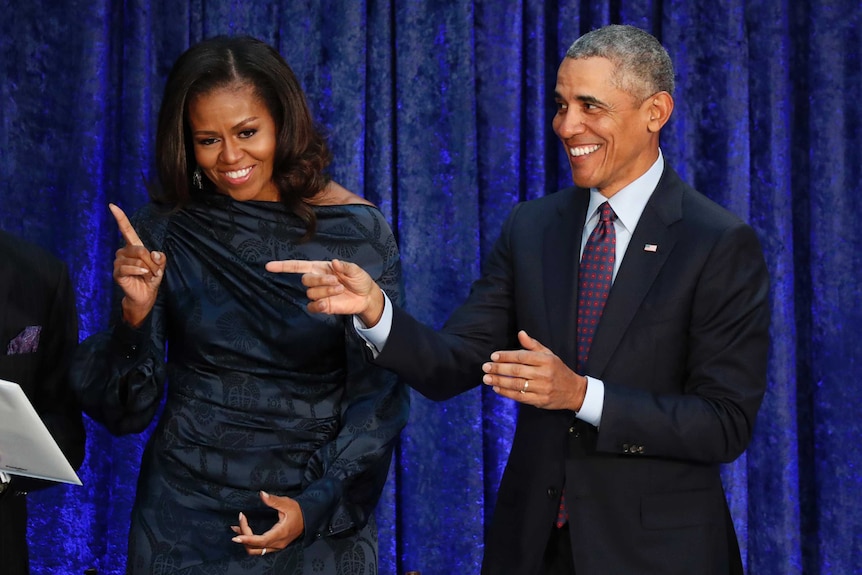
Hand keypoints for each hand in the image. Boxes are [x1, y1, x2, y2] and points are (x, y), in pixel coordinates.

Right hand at [109, 203, 165, 326]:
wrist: (145, 295)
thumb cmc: (151, 279)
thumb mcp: (160, 267)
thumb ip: (160, 259)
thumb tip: (154, 253)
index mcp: (134, 247)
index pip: (127, 230)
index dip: (120, 218)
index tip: (112, 205)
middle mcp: (124, 252)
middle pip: (140, 249)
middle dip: (151, 262)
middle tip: (154, 271)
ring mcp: (118, 262)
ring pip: (136, 260)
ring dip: (146, 269)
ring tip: (147, 276)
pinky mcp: (117, 273)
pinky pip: (127, 268)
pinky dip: (138, 271)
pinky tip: (142, 275)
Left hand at [231, 491, 303, 555]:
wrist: (308, 518)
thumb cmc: (298, 511)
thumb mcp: (287, 503)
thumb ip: (273, 500)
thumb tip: (262, 494)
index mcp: (280, 533)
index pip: (261, 540)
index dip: (247, 539)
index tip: (236, 535)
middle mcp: (278, 543)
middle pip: (255, 546)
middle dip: (244, 535)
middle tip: (240, 520)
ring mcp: (276, 546)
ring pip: (256, 550)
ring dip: (245, 541)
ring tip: (236, 528)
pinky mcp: (275, 546)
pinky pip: (259, 548)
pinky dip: (250, 542)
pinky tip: (243, 533)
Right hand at [265, 258, 384, 326]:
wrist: (366, 297)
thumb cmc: (359, 280)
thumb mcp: (355, 270)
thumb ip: (345, 266)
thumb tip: (334, 263)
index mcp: (321, 268)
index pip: (298, 266)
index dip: (283, 266)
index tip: (269, 266)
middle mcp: (317, 280)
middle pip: (305, 279)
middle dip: (320, 280)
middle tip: (336, 281)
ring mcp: (319, 294)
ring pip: (311, 293)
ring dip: (325, 291)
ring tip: (340, 289)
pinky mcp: (323, 306)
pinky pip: (312, 307)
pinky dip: (318, 305)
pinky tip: (328, 304)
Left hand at [482, 330, 587, 410]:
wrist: (574, 391)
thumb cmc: (558, 370)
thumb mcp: (549, 354)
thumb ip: (533, 345)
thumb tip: (520, 333)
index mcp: (546, 360)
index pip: (522, 356)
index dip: (506, 356)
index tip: (493, 356)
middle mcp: (544, 374)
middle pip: (517, 371)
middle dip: (499, 369)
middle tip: (485, 367)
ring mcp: (542, 388)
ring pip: (517, 384)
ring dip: (499, 381)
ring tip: (487, 378)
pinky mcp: (540, 401)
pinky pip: (520, 397)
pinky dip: (506, 393)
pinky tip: (497, 388)